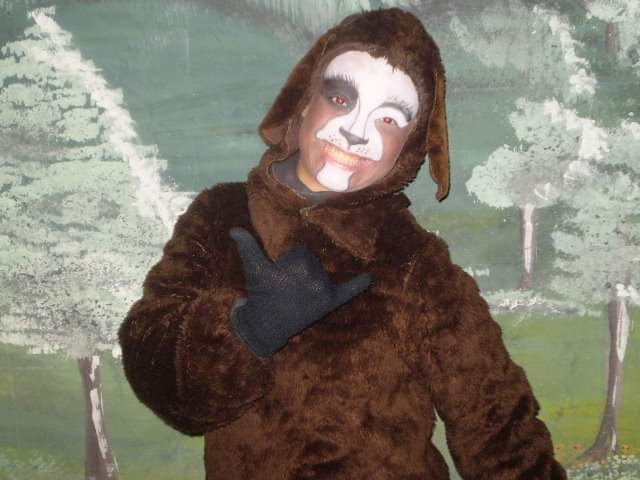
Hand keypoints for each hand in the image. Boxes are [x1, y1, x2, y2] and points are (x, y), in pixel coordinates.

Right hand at [229, 227, 371, 356]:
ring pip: (321, 272)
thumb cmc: (260, 294)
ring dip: (310, 279)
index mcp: (300, 263)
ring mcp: (325, 290)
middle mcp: (316, 275)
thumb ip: (247, 246)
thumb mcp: (253, 269)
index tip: (278, 277)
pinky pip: (348, 290)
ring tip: (295, 295)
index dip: (286, 263)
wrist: (267, 326)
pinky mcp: (330, 303)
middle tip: (285, 288)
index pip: (300, 252)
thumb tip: (234, 230)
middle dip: (298, 271)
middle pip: (312, 261)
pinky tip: (369, 277)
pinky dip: (359, 284)